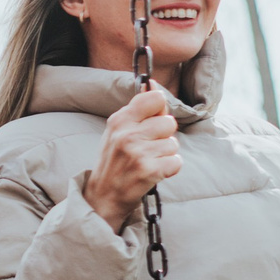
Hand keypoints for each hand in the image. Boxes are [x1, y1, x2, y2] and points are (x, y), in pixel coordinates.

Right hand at [82, 88, 182, 231]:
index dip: (159, 109)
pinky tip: (154, 173)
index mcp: (120, 120)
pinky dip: (169, 169)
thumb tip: (152, 83)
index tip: (152, 121)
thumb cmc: (114, 161)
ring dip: (166, 155)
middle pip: (169, 122)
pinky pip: (176, 162)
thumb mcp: (118, 131)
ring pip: (174, 144)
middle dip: (164, 136)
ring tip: (148, 162)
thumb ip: (138, 109)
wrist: (103, 196)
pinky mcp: (149, 171)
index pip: (155, 98)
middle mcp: (127, 134)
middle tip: (148, 148)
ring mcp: (138, 153)